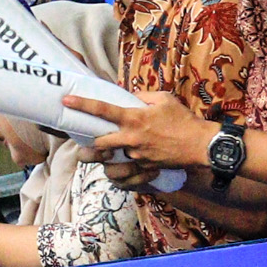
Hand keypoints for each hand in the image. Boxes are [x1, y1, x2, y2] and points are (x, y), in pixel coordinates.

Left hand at [66, 87, 214, 177]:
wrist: (201, 145)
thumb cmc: (183, 120)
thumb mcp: (164, 99)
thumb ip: (142, 96)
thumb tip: (128, 96)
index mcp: (135, 119)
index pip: (103, 110)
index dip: (82, 105)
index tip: (66, 101)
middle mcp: (131, 139)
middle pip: (99, 144)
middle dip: (90, 143)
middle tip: (86, 141)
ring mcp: (137, 155)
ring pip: (111, 160)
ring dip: (106, 157)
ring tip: (104, 153)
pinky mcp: (144, 167)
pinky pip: (127, 170)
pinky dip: (123, 168)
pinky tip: (125, 164)